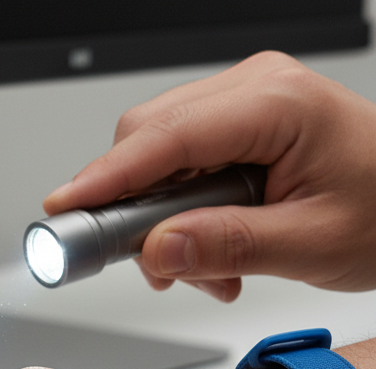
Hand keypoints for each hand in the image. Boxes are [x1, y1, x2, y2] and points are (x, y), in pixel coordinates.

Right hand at [43, 52, 375, 301]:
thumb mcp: (312, 243)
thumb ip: (230, 246)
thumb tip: (158, 251)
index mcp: (276, 103)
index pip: (167, 136)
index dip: (106, 177)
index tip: (63, 209)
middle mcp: (253, 92)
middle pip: (147, 141)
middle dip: (132, 210)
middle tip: (146, 267)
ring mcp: (241, 108)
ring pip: (155, 160)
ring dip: (158, 224)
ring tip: (200, 271)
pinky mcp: (233, 132)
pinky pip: (176, 169)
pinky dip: (176, 218)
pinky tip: (205, 250)